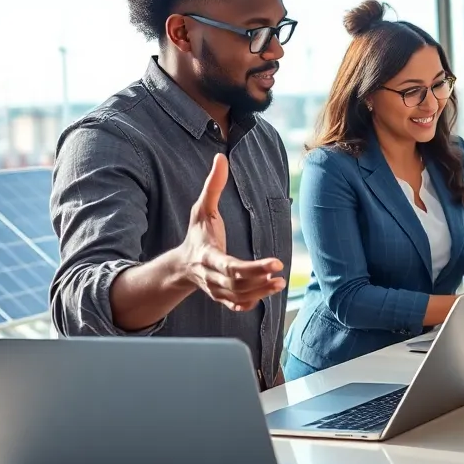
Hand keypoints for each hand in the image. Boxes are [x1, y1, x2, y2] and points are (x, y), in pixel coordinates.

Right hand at [177, 154, 284, 311]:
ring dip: (260, 293)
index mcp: (207, 257)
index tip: (276, 263)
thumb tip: (220, 157)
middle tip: (281, 276)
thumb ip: (212, 185)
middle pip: (237, 285)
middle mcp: (211, 277)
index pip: (231, 267)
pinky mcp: (222, 297)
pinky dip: (250, 303)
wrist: (182, 264)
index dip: (254, 268)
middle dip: (259, 282)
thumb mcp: (201, 208)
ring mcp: (216, 290)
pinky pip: (236, 305)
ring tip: (279, 283)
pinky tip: (265, 295)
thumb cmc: (197, 234)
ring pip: (239, 297)